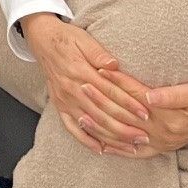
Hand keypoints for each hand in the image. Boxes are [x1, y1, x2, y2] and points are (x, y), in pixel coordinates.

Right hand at [21, 13, 152, 154]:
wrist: (42, 39)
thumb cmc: (67, 38)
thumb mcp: (84, 39)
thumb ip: (98, 53)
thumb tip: (114, 65)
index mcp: (80, 71)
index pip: (109, 92)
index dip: (128, 104)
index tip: (146, 114)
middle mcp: (72, 89)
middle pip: (102, 113)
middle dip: (125, 127)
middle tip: (144, 137)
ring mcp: (64, 99)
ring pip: (91, 124)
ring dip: (111, 137)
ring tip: (131, 146)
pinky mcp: (59, 105)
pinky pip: (71, 127)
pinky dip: (85, 140)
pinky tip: (100, 149)